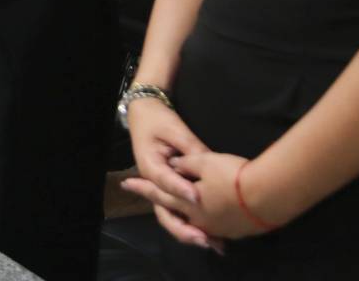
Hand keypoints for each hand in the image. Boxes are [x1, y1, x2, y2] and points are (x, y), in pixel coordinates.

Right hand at [120, 96, 223, 251]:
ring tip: (213, 244)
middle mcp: (155, 183)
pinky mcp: (172, 191)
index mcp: (150, 166)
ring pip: (173, 218)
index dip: (181, 190)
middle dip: (184, 229)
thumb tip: (210, 163)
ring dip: (191, 233)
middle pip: (165, 212)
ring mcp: (163, 190)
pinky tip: (214, 237)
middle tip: (203, 239)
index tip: (197, 198)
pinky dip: (195, 226)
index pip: (166, 182)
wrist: (144, 114)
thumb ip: (191, 148)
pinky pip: (182, 213)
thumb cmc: (157, 120)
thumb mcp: (174, 129)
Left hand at [153, 152, 263, 240]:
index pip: (159, 193)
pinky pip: (215, 229)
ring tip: (178, 216)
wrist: (269, 196)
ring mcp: (217, 228)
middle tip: (150, 201)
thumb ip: (186, 164)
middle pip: (174, 214)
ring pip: (195, 224)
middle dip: (160, 205)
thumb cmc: (232, 176)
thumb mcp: (205, 162)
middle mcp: (199, 220)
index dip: (143, 187)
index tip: (125, 183)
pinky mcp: (235, 231)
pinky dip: (207, 224)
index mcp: (188, 203)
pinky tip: (208, 224)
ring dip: (185, 219)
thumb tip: (174, 165)